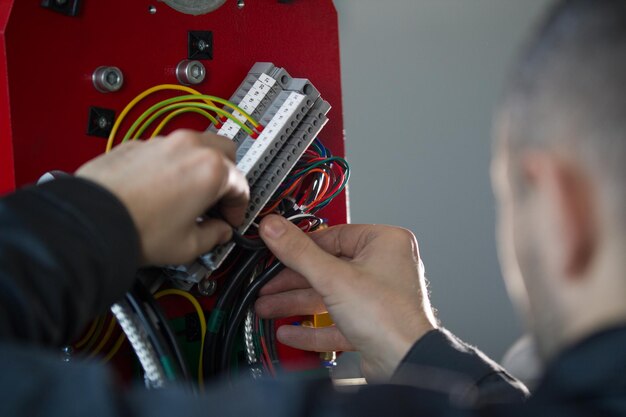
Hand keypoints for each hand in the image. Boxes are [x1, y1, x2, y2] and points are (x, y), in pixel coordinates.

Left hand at [76, 130, 248, 264]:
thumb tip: (218, 232)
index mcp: (211, 169)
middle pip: (225, 152)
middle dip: (227, 176)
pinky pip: (165, 150)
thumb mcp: (188, 245)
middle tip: (216, 200)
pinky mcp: (137, 144)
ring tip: (187, 195)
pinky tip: (160, 189)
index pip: (241, 184)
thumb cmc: (137, 229)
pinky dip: (171, 165)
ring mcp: (162, 142)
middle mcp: (189, 147)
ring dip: (199, 167)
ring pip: (195, 146)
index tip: (229, 220)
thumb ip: (214, 236)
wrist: (90, 221)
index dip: (238, 207)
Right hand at [256, 215, 437, 380]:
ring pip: (329, 296)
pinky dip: (312, 328)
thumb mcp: (333, 277)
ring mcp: (378, 298)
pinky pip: (336, 322)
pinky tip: (290, 331)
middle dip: (293, 281)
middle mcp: (384, 267)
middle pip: (328, 268)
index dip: (302, 246)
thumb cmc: (389, 317)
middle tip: (268, 284)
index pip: (334, 236)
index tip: (278, 249)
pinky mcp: (371, 325)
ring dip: (297, 304)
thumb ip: (299, 252)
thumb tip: (275, 229)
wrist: (406, 364)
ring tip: (268, 307)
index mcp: (385, 243)